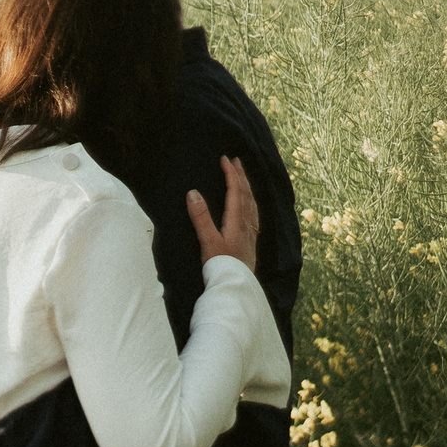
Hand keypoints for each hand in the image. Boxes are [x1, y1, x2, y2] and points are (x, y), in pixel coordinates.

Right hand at [187, 155, 259, 271]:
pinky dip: (251, 205)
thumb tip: (193, 193)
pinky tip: (250, 209)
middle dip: (241, 176)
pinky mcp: (250, 243)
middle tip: (237, 161)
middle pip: (246, 195)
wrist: (235, 286)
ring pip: (252, 205)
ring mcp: (250, 234)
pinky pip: (254, 216)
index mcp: (236, 221)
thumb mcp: (208, 241)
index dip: (231, 174)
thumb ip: (201, 218)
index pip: (235, 191)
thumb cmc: (221, 266)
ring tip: (243, 179)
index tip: (225, 159)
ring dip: (247, 188)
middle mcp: (246, 225)